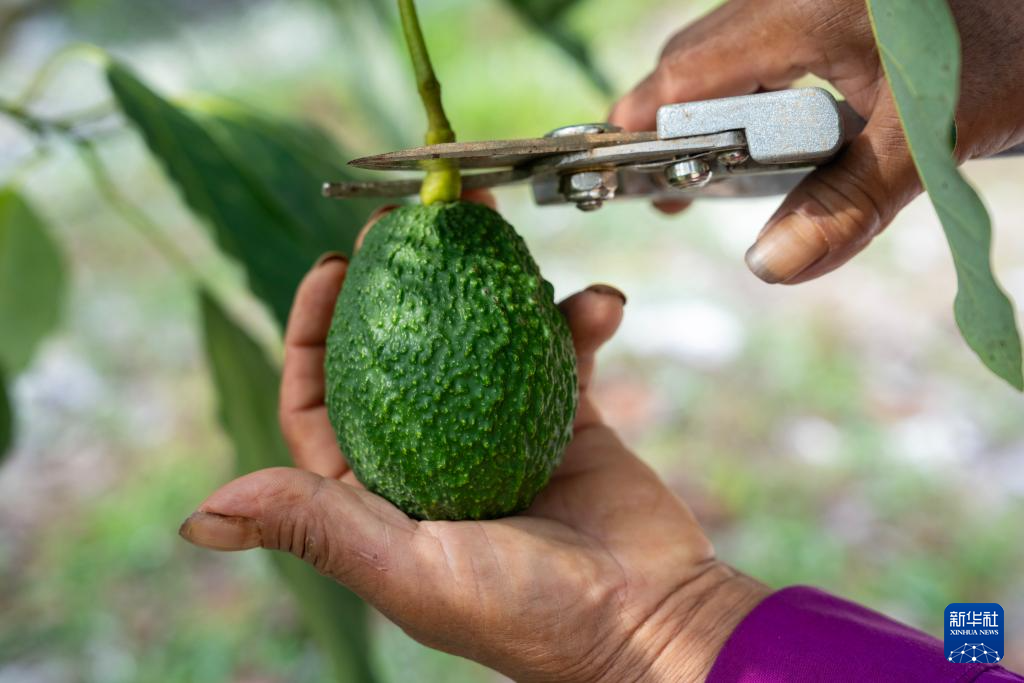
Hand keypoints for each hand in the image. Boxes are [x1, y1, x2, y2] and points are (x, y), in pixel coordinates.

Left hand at [179, 200, 768, 681]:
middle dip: (399, 280)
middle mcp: (434, 455)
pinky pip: (563, 351)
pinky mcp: (565, 419)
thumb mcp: (410, 571)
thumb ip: (319, 529)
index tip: (334, 266)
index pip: (321, 401)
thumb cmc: (525, 612)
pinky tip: (600, 305)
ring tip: (495, 221)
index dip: (312, 330)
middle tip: (408, 220)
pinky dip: (579, 322)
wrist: (647, 619)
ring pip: (480, 335)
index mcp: (380, 495)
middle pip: (400, 350)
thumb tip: (203, 514)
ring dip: (491, 278)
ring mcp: (500, 431)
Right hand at [610, 0, 1023, 283]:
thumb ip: (846, 204)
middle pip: (696, 55)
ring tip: (704, 173)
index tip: (620, 170)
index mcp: (808, 12)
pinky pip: (760, 44)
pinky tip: (757, 135)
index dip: (647, 122)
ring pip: (725, 48)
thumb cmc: (1008, 62)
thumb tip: (769, 266)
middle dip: (670, 121)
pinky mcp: (826, 4)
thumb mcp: (927, 142)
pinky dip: (746, 92)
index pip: (691, 70)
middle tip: (669, 188)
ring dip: (708, 109)